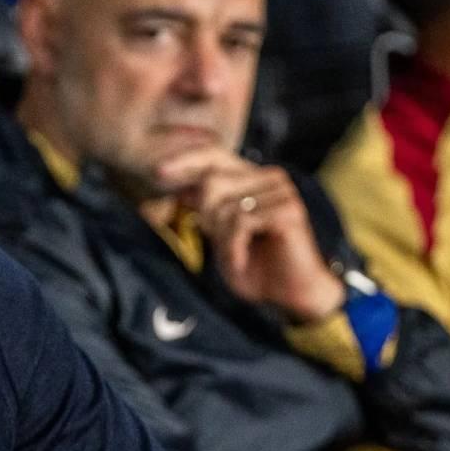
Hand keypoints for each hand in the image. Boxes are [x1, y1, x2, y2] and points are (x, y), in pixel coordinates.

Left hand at [154, 147, 344, 322]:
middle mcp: (269, 177)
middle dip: (205, 217)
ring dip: (221, 239)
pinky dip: (233, 247)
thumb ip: (205, 210)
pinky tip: (241, 260)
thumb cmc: (256, 266)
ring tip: (235, 255)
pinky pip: (241, 222)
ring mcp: (281, 191)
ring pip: (225, 205)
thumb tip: (180, 188)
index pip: (215, 154)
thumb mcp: (221, 235)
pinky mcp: (288, 210)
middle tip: (218, 242)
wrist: (292, 296)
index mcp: (253, 177)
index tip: (158, 173)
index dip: (185, 160)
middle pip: (212, 181)